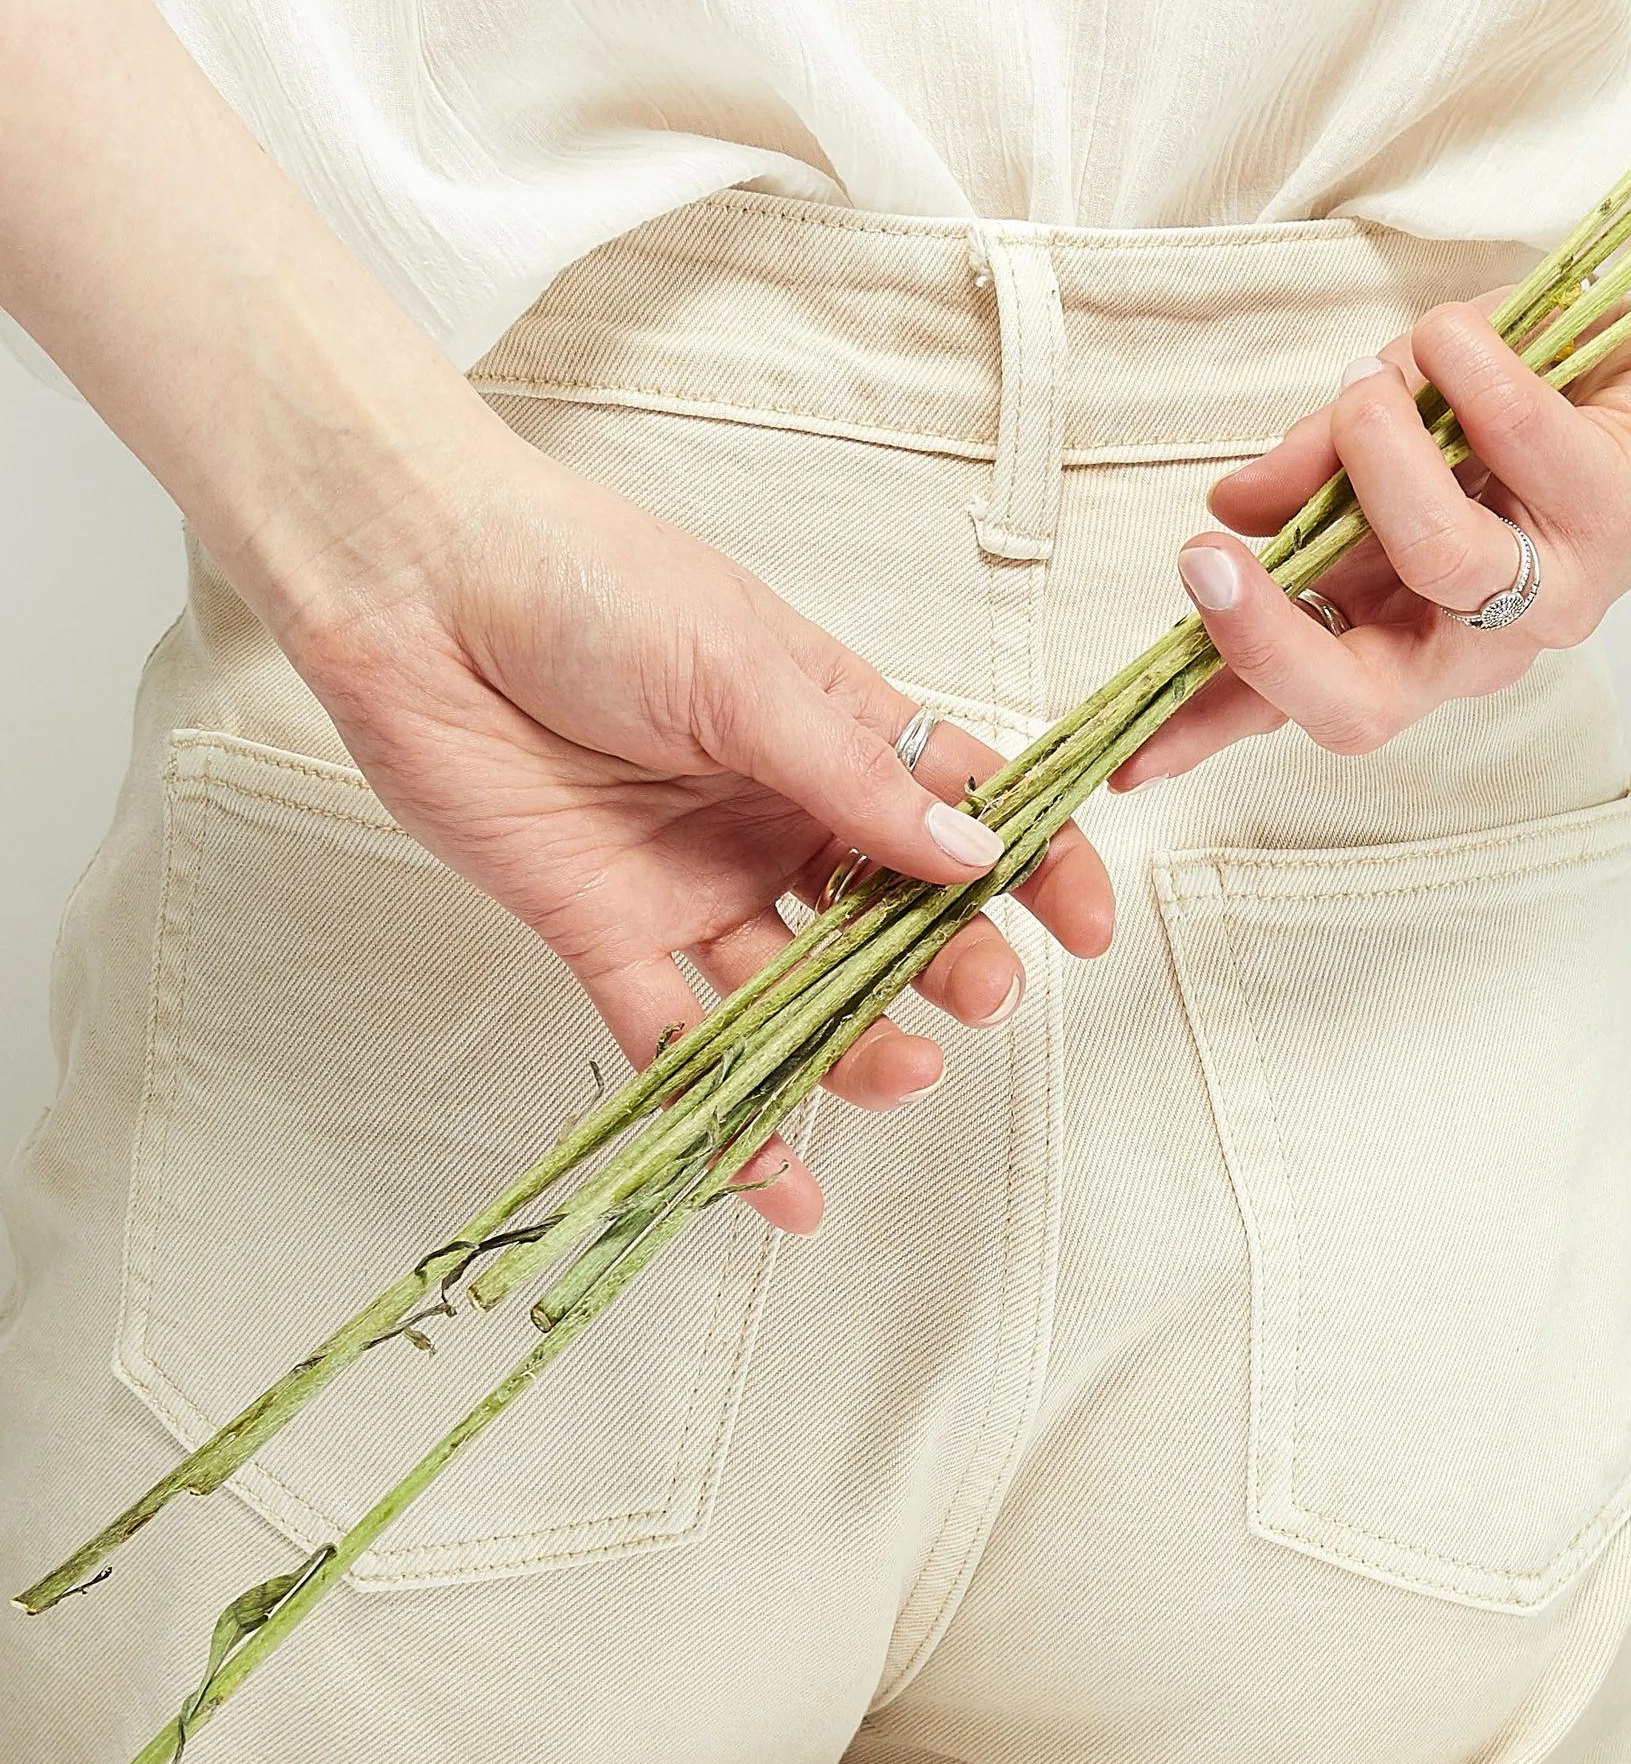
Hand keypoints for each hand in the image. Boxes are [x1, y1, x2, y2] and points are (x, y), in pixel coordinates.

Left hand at [267, 415, 1114, 1233]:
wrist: (415, 594)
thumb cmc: (585, 583)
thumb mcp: (743, 669)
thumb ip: (852, 779)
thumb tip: (976, 856)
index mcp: (829, 724)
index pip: (961, 804)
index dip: (1033, 864)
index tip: (1083, 925)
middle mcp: (772, 809)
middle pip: (888, 914)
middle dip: (946, 965)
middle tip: (978, 999)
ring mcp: (693, 876)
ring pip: (797, 989)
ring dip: (855, 1043)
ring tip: (899, 1074)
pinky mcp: (604, 931)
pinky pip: (678, 1041)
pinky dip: (726, 1115)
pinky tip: (780, 1180)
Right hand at [1114, 269, 1630, 784]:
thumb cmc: (1566, 391)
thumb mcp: (1409, 424)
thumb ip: (1322, 474)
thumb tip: (1228, 510)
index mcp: (1420, 618)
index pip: (1304, 693)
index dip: (1214, 726)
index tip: (1125, 755)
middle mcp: (1490, 631)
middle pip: (1361, 700)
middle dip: (1266, 637)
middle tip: (1210, 554)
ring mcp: (1562, 580)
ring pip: (1438, 565)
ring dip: (1375, 458)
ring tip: (1371, 385)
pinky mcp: (1626, 506)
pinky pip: (1519, 448)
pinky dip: (1467, 373)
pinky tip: (1463, 335)